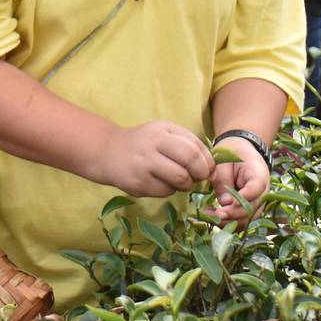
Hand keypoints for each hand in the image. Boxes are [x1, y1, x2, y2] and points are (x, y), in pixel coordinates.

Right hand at [99, 121, 214, 198]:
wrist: (108, 152)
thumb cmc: (144, 144)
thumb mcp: (164, 134)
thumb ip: (188, 146)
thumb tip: (212, 170)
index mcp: (163, 129)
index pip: (195, 145)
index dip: (208, 161)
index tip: (209, 169)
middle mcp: (153, 143)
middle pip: (190, 160)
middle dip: (201, 173)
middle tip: (199, 177)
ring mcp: (144, 163)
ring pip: (180, 179)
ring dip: (186, 184)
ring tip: (181, 181)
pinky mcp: (138, 183)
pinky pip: (165, 191)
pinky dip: (170, 190)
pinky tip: (162, 183)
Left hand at [203, 135, 269, 225]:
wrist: (240, 152)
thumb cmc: (231, 155)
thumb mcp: (224, 163)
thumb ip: (224, 182)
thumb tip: (225, 203)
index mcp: (259, 173)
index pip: (256, 188)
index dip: (244, 198)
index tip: (229, 203)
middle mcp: (263, 191)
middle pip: (252, 208)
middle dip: (233, 214)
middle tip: (215, 214)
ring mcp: (257, 202)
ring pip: (247, 219)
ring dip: (229, 221)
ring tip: (209, 216)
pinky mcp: (250, 210)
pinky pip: (241, 220)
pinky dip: (228, 222)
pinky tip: (212, 217)